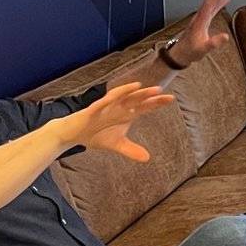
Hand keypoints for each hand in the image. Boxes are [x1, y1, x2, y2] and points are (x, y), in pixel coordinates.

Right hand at [57, 83, 174, 161]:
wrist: (73, 135)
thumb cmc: (95, 134)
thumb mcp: (116, 144)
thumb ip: (131, 149)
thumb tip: (147, 158)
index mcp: (126, 114)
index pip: (144, 106)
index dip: (157, 102)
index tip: (171, 99)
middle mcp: (118, 107)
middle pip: (135, 99)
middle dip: (147, 95)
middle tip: (161, 91)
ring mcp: (106, 107)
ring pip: (120, 97)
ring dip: (129, 92)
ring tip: (140, 87)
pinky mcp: (93, 109)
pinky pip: (101, 102)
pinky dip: (108, 98)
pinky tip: (114, 96)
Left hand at [173, 0, 233, 64]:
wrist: (181, 54)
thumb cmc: (190, 51)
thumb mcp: (203, 49)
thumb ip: (214, 42)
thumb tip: (226, 36)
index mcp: (200, 21)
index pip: (209, 3)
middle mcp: (200, 17)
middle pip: (210, 0)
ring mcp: (201, 19)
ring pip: (210, 3)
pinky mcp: (202, 22)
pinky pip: (211, 9)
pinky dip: (218, 3)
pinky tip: (224, 1)